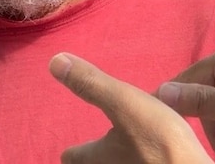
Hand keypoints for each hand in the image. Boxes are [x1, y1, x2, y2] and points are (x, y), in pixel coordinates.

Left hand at [49, 53, 214, 163]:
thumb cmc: (160, 142)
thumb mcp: (125, 104)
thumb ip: (92, 84)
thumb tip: (54, 61)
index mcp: (98, 157)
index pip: (73, 158)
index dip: (73, 152)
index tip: (69, 150)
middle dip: (95, 160)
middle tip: (99, 149)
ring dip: (121, 160)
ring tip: (129, 149)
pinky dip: (144, 162)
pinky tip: (155, 157)